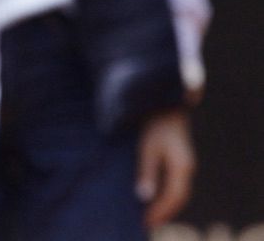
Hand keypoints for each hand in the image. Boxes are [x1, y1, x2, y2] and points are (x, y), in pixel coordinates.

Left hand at [137, 108, 194, 227]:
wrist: (166, 106)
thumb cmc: (155, 125)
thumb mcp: (148, 148)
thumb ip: (147, 172)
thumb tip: (144, 197)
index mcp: (182, 167)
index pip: (173, 197)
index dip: (160, 211)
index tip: (146, 221)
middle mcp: (187, 169)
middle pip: (178, 198)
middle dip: (163, 212)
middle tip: (146, 223)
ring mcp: (185, 165)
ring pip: (177, 193)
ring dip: (165, 205)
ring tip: (149, 216)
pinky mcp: (179, 162)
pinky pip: (175, 185)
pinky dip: (165, 195)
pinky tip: (153, 199)